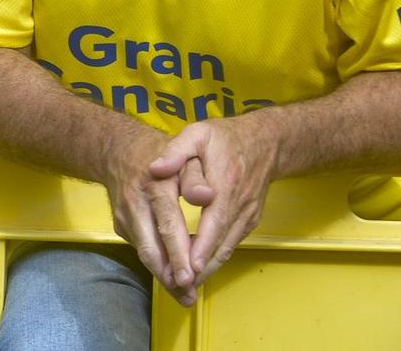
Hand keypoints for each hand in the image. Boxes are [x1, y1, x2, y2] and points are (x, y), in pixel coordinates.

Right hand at [98, 122, 198, 302]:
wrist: (117, 149)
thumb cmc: (160, 152)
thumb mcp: (183, 154)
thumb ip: (196, 176)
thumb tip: (208, 197)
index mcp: (154, 186)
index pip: (167, 224)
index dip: (178, 252)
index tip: (191, 276)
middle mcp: (135, 204)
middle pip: (150, 246)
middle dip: (169, 275)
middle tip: (188, 296)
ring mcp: (124, 216)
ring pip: (144, 252)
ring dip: (163, 276)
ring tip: (184, 296)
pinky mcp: (120, 224)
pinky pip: (141, 248)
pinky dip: (157, 265)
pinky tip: (173, 277)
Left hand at [149, 114, 281, 286]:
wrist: (266, 142)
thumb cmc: (225, 138)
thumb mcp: (197, 134)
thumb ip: (175, 152)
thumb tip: (155, 169)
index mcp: (226, 185)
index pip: (214, 223)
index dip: (202, 247)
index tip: (188, 267)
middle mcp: (240, 205)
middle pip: (221, 244)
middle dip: (202, 268)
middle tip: (180, 286)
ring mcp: (247, 215)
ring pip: (227, 248)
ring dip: (208, 268)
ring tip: (186, 285)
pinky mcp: (249, 220)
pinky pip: (231, 243)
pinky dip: (215, 258)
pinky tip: (198, 268)